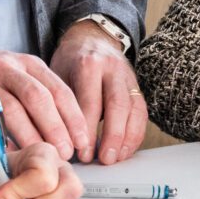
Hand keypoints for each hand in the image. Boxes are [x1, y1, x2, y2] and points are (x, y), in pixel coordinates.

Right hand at [0, 39, 87, 159]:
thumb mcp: (18, 73)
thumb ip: (40, 95)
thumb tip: (68, 132)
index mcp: (29, 64)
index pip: (59, 90)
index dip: (74, 118)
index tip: (83, 142)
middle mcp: (10, 68)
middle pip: (39, 98)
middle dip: (56, 128)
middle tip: (66, 153)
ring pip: (13, 110)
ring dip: (30, 137)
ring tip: (41, 158)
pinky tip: (9, 154)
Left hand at [50, 20, 146, 164]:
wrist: (91, 38)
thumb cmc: (70, 61)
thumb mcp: (58, 74)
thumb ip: (60, 103)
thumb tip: (58, 141)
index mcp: (88, 64)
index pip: (90, 102)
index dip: (87, 131)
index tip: (81, 153)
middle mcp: (112, 69)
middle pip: (117, 105)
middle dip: (112, 136)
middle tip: (104, 160)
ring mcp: (128, 77)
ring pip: (134, 110)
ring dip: (127, 138)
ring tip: (116, 158)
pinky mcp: (137, 86)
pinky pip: (142, 112)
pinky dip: (136, 133)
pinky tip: (126, 149)